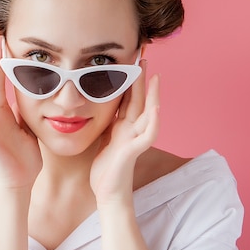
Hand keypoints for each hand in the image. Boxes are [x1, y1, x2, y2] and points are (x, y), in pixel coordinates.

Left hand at [89, 60, 159, 204]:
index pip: (128, 97)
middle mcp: (132, 129)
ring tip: (155, 76)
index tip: (128, 59)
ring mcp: (135, 139)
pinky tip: (156, 108)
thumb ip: (104, 123)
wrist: (108, 194)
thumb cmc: (105, 169)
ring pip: (148, 112)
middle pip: (140, 99)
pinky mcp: (134, 151)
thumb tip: (93, 106)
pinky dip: (153, 121)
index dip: (129, 79)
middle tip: (143, 55)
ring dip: (153, 94)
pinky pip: (147, 135)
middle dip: (142, 78)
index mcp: (122, 126)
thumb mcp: (102, 139)